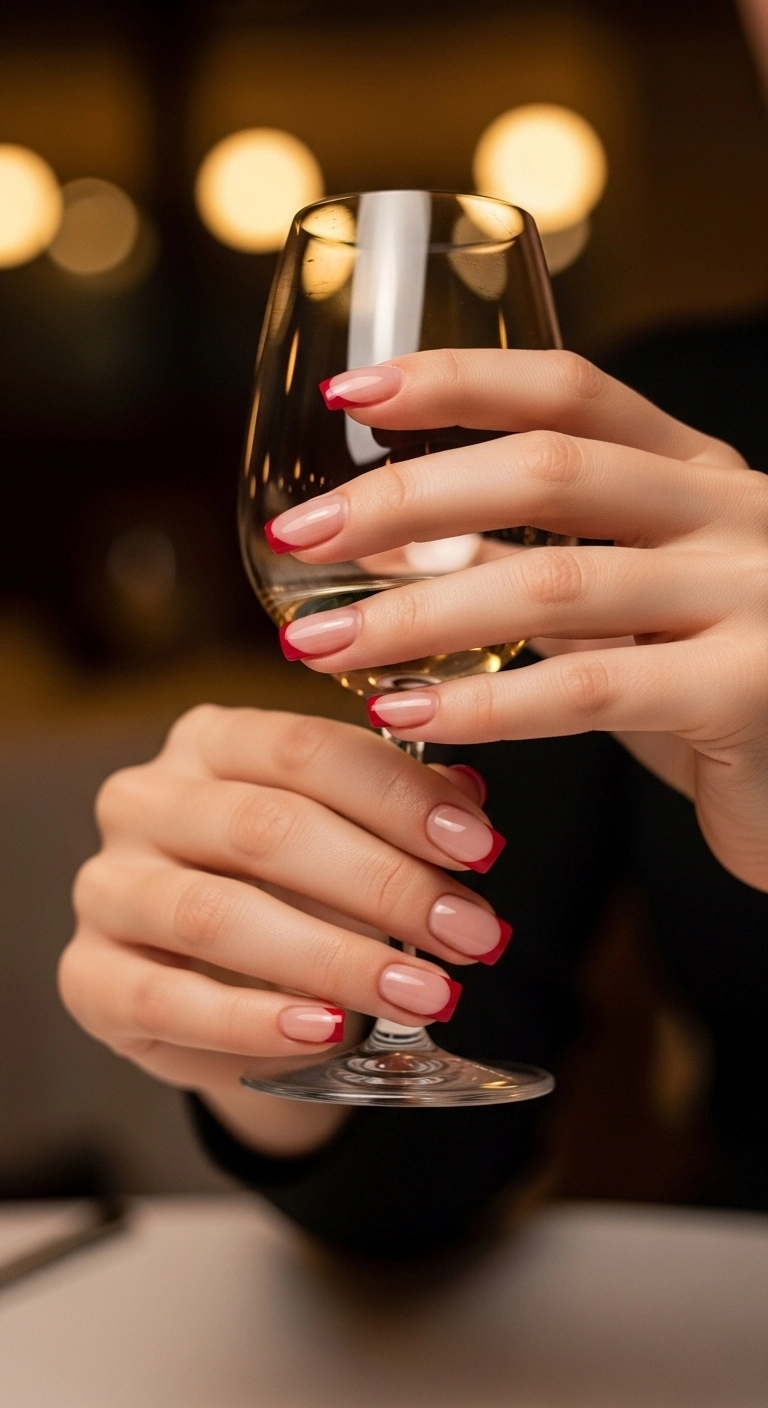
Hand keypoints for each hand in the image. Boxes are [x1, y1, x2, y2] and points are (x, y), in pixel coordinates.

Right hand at [60, 705, 507, 1153]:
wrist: (218, 987)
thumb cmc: (292, 891)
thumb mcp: (346, 838)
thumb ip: (398, 812)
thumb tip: (470, 797)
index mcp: (210, 741)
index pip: (304, 749)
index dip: (399, 797)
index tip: (482, 849)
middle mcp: (144, 799)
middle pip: (266, 828)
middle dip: (383, 884)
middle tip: (472, 935)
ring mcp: (107, 887)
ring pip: (218, 915)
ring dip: (334, 958)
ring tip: (421, 993)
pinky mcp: (88, 977)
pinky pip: (167, 999)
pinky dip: (253, 1019)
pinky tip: (326, 1030)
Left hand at [269, 350, 767, 891]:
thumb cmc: (712, 689)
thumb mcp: (628, 609)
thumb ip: (537, 565)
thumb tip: (398, 541)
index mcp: (697, 471)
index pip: (568, 391)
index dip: (455, 380)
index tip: (351, 393)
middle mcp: (731, 513)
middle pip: (549, 469)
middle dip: (408, 498)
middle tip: (300, 534)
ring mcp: (750, 597)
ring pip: (556, 585)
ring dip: (417, 613)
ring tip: (317, 643)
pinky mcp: (747, 692)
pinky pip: (588, 691)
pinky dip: (484, 702)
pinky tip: (403, 712)